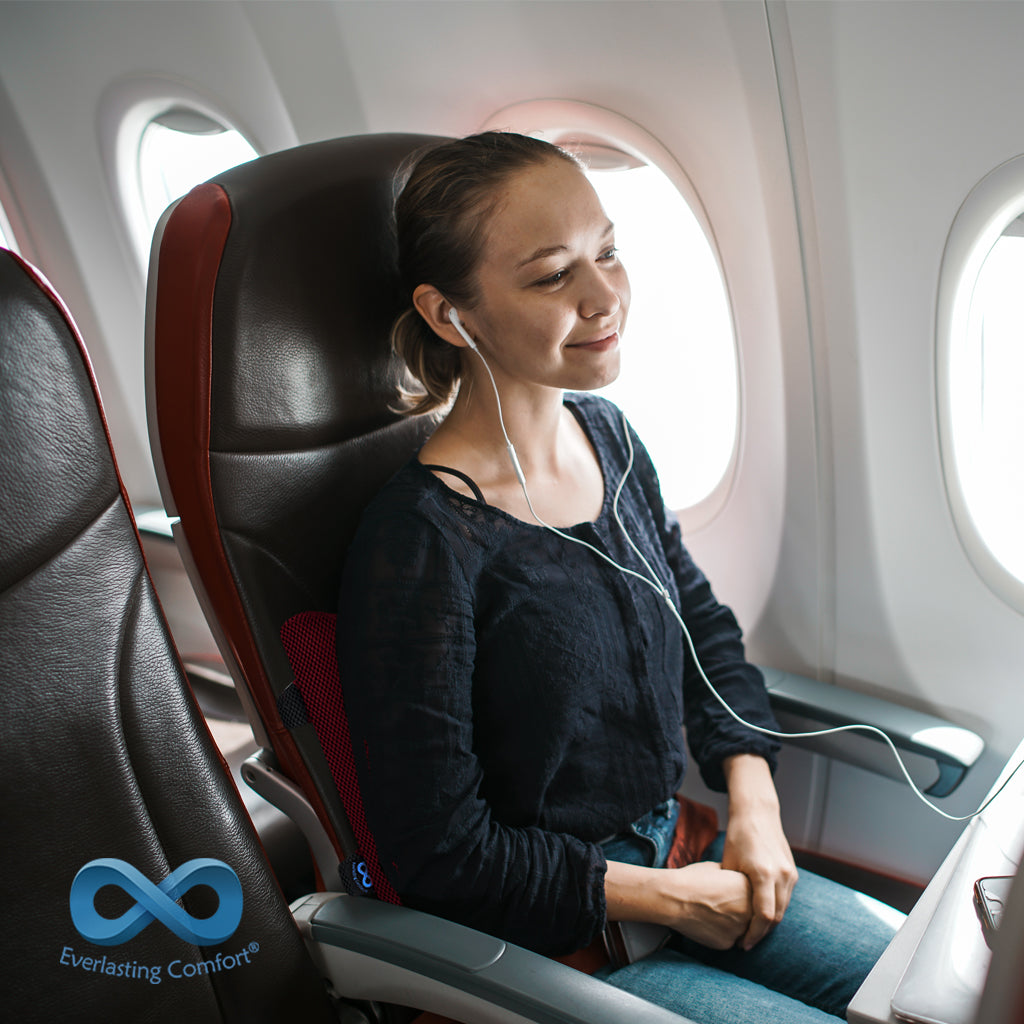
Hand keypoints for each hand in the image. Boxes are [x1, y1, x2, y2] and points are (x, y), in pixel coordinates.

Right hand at [605, 858, 752, 951]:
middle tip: (720, 904)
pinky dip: (719, 933)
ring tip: (712, 912)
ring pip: (741, 930)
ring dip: (731, 924)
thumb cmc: (693, 878)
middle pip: (751, 915)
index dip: (741, 895)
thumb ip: (735, 877)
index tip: (729, 892)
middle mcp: (750, 911)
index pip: (755, 896)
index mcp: (750, 889)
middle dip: (739, 911)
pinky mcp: (727, 943)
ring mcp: (739, 929)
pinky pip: (728, 939)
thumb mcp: (718, 868)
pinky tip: (705, 922)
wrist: (673, 897)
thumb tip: (741, 880)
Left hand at [722, 754, 798, 949]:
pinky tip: (761, 914)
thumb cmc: (738, 836)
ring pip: (783, 908)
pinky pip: (786, 898)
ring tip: (752, 931)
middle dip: (762, 932)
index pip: (764, 916)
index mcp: (764, 874)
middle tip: (746, 942)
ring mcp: (790, 874)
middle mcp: (782, 875)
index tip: (742, 944)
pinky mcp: (793, 872)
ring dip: (769, 922)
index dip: (753, 934)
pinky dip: (775, 909)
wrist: (758, 813)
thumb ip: (731, 889)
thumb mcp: (729, 863)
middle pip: (776, 916)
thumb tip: (724, 914)